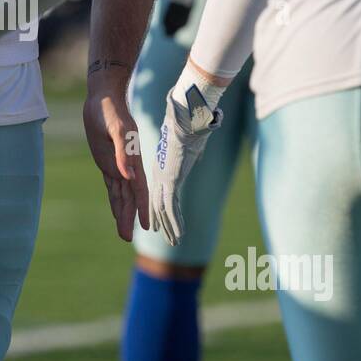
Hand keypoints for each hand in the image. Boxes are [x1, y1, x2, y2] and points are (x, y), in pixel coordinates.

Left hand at [83, 73, 148, 241]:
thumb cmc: (110, 111)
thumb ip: (123, 152)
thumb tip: (128, 176)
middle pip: (129, 197)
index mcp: (132, 159)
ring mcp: (117, 164)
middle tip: (127, 238)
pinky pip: (112, 186)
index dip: (142, 207)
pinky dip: (115, 200)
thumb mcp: (117, 129)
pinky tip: (117, 211)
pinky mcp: (107, 161)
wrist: (103, 98)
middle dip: (129, 217)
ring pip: (120, 195)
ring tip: (123, 233)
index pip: (138, 189)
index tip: (146, 226)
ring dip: (122, 213)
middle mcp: (127, 165)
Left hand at [149, 84, 221, 245]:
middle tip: (168, 238)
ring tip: (174, 242)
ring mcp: (163, 177)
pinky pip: (169, 206)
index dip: (160, 209)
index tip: (161, 222)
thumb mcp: (191, 140)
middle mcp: (160, 174)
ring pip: (162, 209)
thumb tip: (202, 144)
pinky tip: (178, 235)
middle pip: (158, 204)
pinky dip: (173, 222)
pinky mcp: (169, 179)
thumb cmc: (190, 125)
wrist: (185, 118)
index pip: (159, 193)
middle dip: (163, 222)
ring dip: (169, 227)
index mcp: (163, 166)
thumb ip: (194, 147)